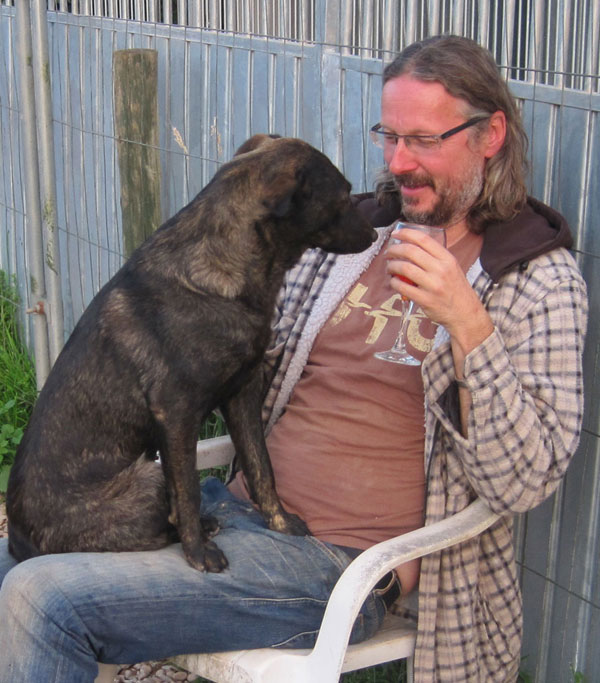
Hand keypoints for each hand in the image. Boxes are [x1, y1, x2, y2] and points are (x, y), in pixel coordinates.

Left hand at [385, 228, 493, 355]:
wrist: (466, 313)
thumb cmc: (456, 289)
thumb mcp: (452, 267)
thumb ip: (435, 257)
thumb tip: (412, 246)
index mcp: (447, 258)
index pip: (423, 239)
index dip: (406, 233)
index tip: (396, 234)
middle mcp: (441, 269)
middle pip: (410, 251)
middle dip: (394, 250)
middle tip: (388, 253)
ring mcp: (433, 285)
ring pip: (404, 268)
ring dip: (392, 266)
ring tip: (389, 268)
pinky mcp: (426, 300)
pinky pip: (403, 287)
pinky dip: (394, 283)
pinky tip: (393, 282)